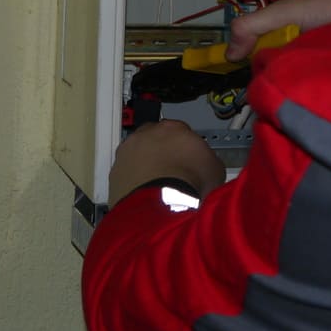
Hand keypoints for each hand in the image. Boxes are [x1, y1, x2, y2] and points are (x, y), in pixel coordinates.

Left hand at [108, 120, 227, 205]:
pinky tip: (146, 195)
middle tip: (172, 171)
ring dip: (145, 166)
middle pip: (155, 139)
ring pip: (137, 155)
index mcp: (174, 128)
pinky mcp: (115, 172)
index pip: (180, 130)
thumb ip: (208, 160)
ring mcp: (128, 152)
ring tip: (158, 186)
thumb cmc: (189, 183)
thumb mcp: (215, 169)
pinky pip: (126, 174)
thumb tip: (209, 166)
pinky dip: (134, 182)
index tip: (188, 158)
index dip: (185, 146)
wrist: (162, 202)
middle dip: (161, 152)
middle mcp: (147, 134)